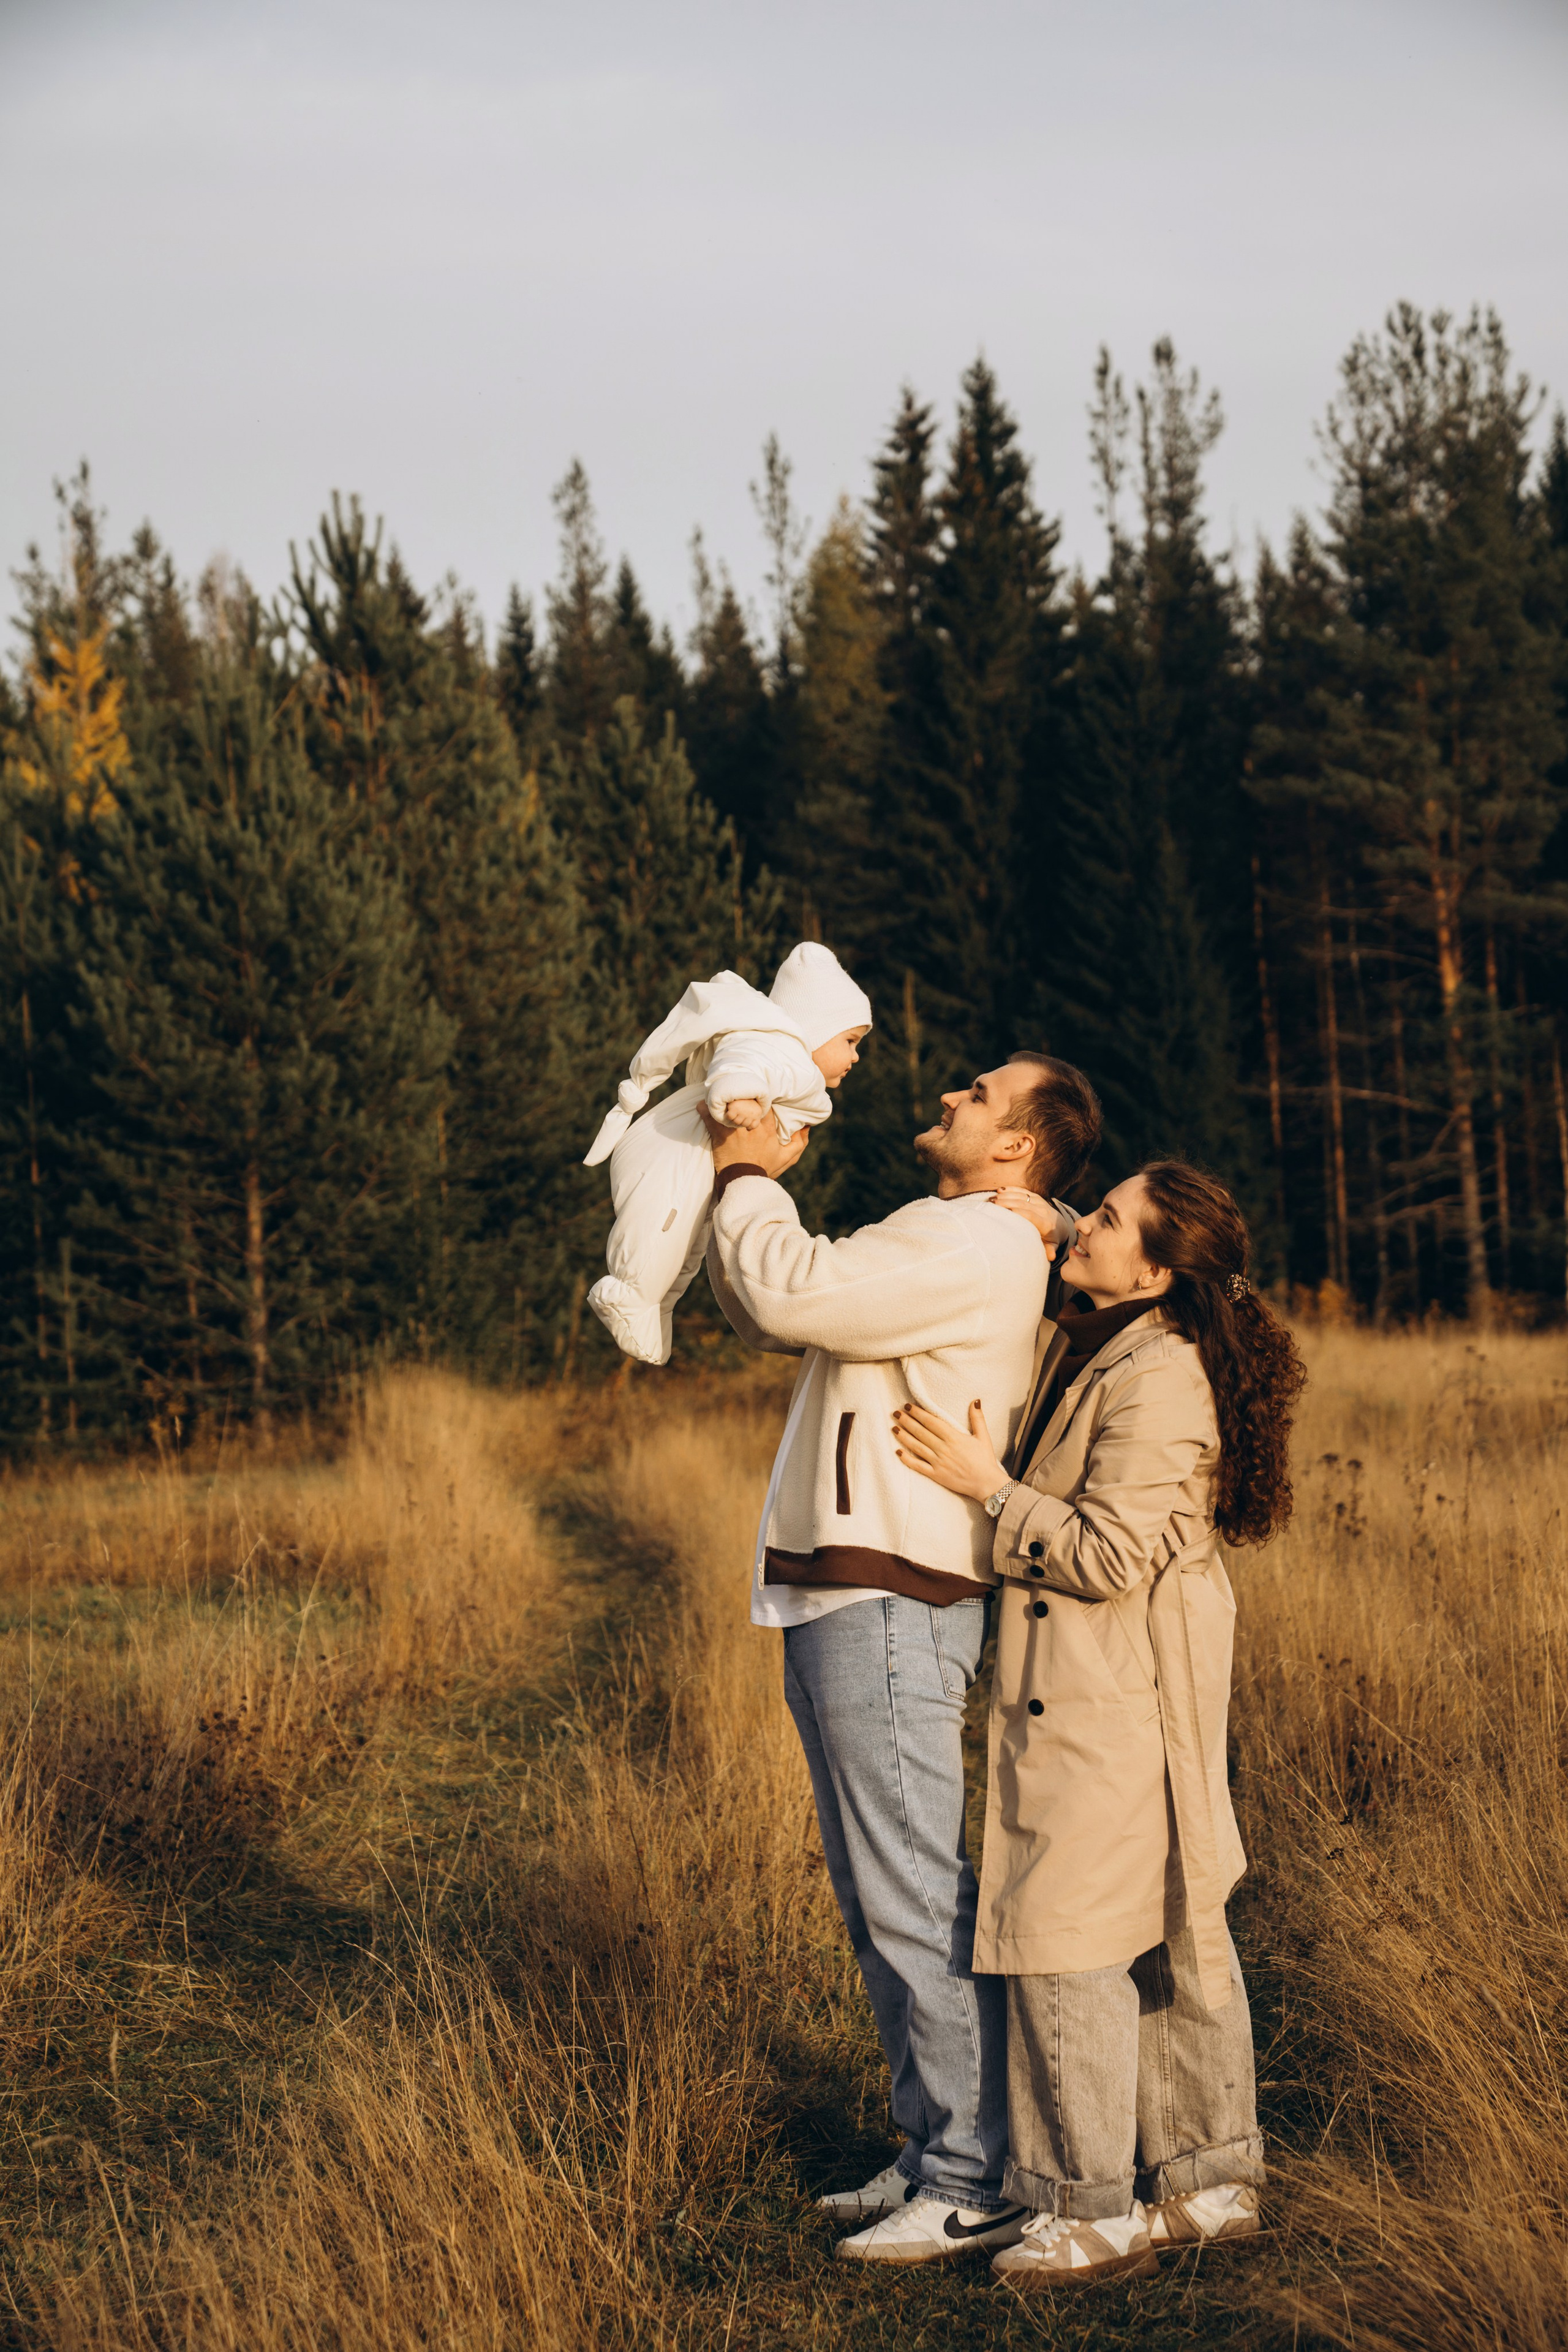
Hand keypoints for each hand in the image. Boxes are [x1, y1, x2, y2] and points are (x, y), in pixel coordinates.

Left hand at [700, 1103, 809, 1178]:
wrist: (743, 1183)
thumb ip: (799, 1142)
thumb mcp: (786, 1158)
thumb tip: (807, 1126)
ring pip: (729, 1106)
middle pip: (747, 1101)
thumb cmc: (764, 1169)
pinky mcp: (720, 1135)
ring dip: (721, 1099)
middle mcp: (752, 1126)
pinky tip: (701, 1105)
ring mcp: (735, 1129)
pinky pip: (710, 1118)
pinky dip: (704, 1111)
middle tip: (734, 1086)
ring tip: (715, 1093)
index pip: (766, 1104)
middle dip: (741, 1093)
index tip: (756, 1092)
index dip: (761, 1096)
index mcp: (768, 1128)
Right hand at [719, 1097, 765, 1130]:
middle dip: (741, 1120)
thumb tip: (748, 1129)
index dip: (748, 1124)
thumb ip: (753, 1119)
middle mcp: (752, 1113)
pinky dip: (728, 1114)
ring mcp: (743, 1111)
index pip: (752, 1126)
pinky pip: (729, 1117)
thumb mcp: (753, 1108)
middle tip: (739, 1112)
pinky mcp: (734, 1109)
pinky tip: (730, 1109)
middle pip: (743, 1124)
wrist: (740, 1085)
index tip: (746, 1117)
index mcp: (758, 1113)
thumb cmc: (746, 1099)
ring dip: (734, 1117)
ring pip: (736, 1122)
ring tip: (735, 1110)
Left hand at [892, 1398, 1007, 1502]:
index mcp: (954, 1437)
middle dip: (907, 1421)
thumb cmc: (985, 1460)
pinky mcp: (936, 1475)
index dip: (918, 1413)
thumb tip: (975, 1401)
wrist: (986, 1484)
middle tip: (895, 1413)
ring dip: (904, 1436)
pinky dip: (907, 1459)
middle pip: (921, 1432)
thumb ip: (978, 1418)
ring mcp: (938, 1462)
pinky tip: (898, 1452)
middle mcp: (943, 1448)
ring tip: (894, 1427)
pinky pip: (918, 1466)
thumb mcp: (983, 1437)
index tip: (908, 1406)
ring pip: (917, 1446)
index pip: (931, 1422)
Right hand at [991, 1187, 1059, 1259]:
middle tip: (992, 1204)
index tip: (1006, 1211)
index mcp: (1046, 1223)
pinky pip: (1022, 1191)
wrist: (1061, 1225)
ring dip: (1006, 1196)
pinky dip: (1011, 1189)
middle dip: (1007, 1202)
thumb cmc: (1052, 1238)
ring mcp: (1039, 1202)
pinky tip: (999, 1189)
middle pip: (1023, 1204)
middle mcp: (1043, 1210)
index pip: (1031, 1215)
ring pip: (1022, 1196)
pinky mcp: (1035, 1197)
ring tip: (992, 1199)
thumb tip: (1051, 1257)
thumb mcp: (1052, 1245)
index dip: (1019, 1212)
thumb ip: (1050, 1250)